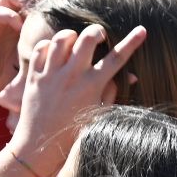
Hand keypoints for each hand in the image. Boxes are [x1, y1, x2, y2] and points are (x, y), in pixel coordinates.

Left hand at [2, 22, 146, 176]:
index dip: (132, 42)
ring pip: (62, 38)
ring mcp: (51, 74)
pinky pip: (41, 47)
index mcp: (92, 86)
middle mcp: (72, 76)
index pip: (117, 58)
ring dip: (71, 36)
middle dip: (97, 32)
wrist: (40, 146)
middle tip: (98, 37)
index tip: (141, 30)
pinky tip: (54, 52)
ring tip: (74, 44)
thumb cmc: (73, 132)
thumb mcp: (99, 113)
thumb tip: (128, 74)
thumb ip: (112, 91)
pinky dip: (48, 45)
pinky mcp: (35, 75)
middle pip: (88, 38)